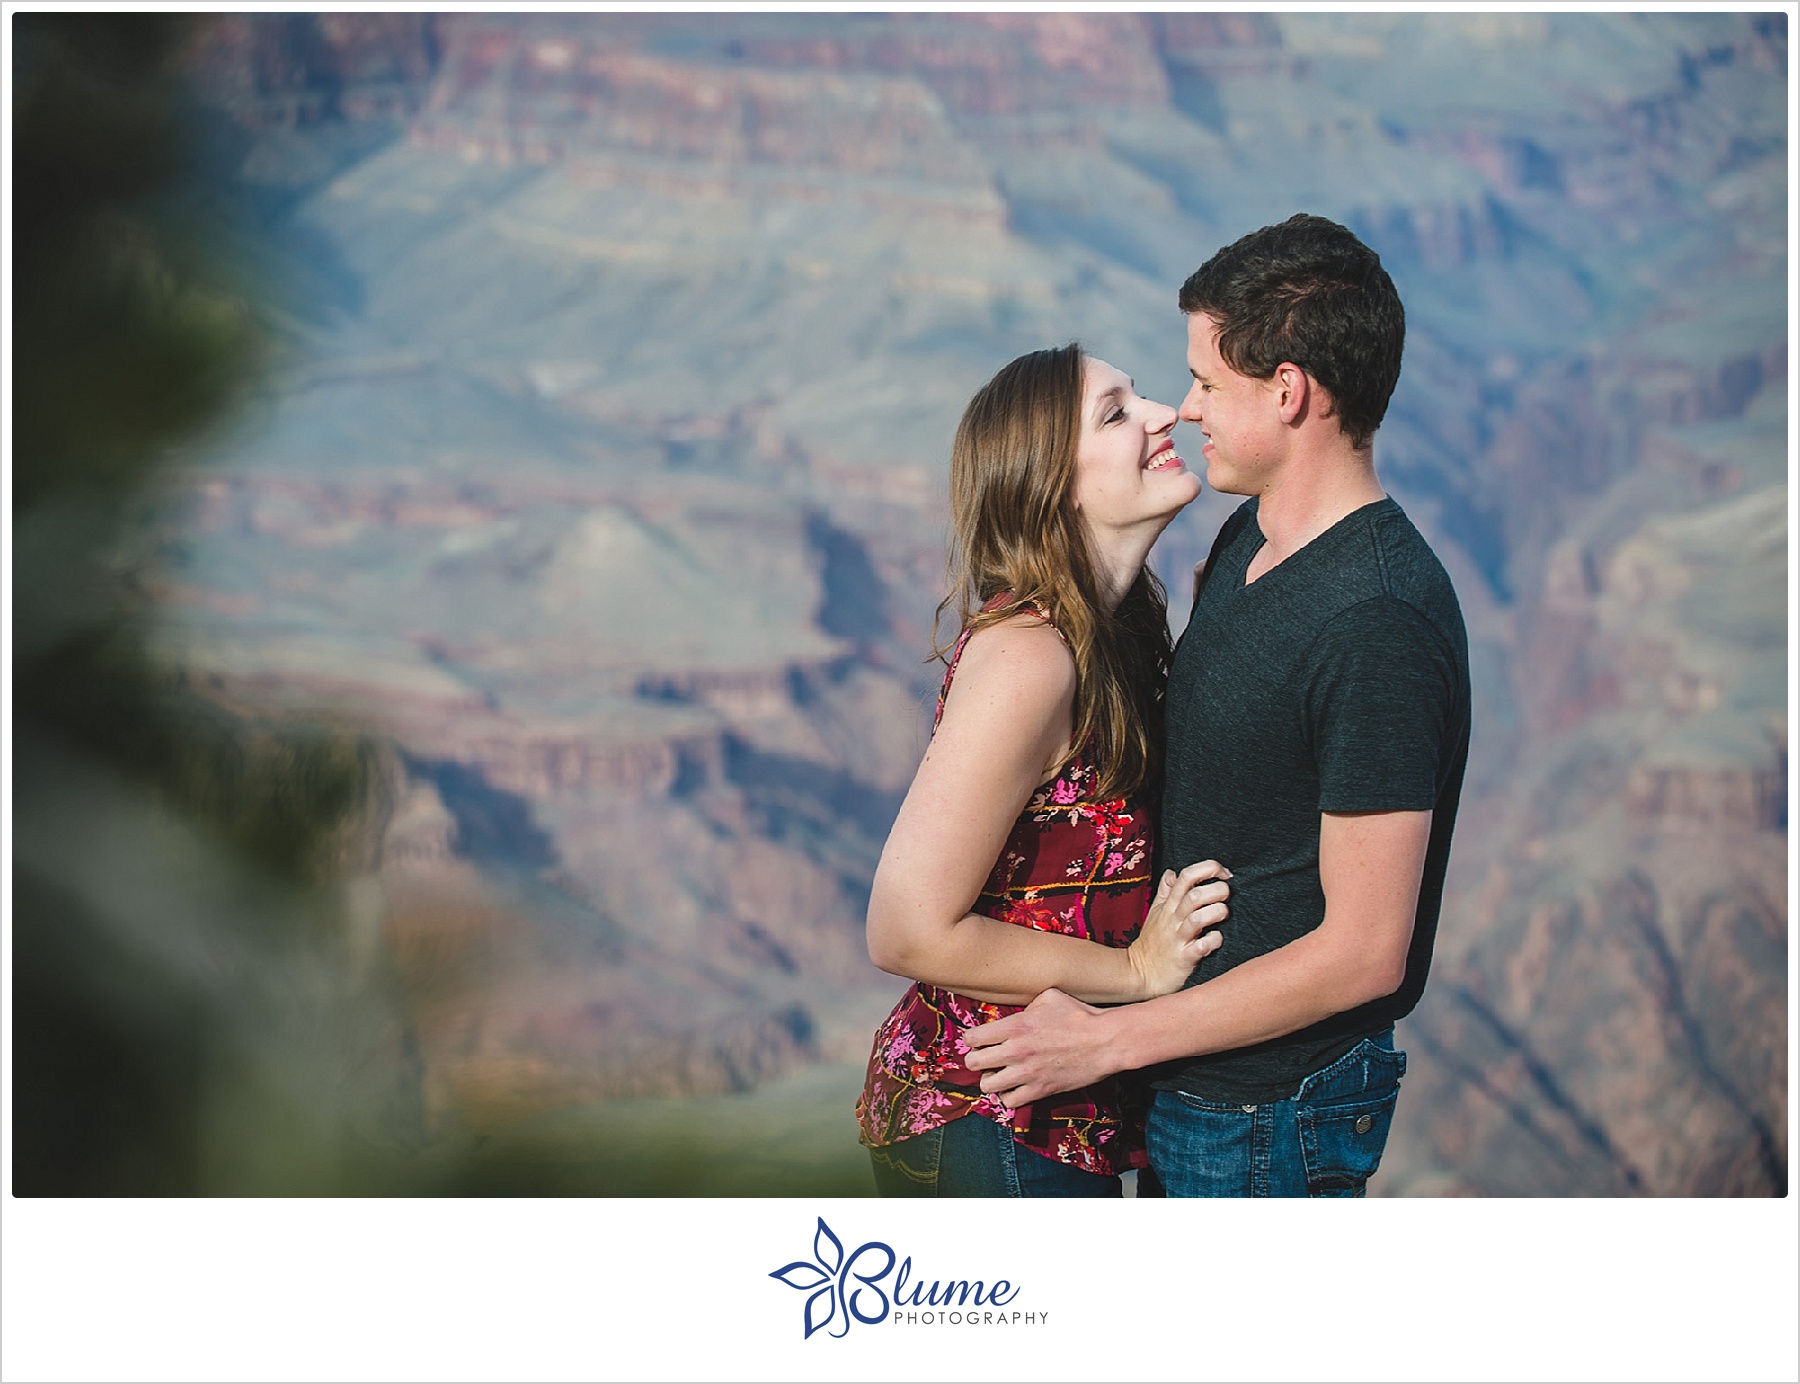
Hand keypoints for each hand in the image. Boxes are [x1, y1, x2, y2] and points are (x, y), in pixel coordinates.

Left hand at [964, 987, 1117, 1107]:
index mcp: (1016, 1025)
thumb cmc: (1080, 1015)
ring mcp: (1028, 1072)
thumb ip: (1027, 1004)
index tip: (979, 1040)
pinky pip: (1010, 1102)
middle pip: (973, 1063)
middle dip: (976, 1060)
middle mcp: (1016, 1050)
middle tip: (986, 1059)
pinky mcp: (1041, 1090)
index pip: (973, 1038)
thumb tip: (1017, 1013)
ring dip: (990, 1080)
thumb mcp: (1050, 997)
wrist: (1105, 1041)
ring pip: (987, 1085)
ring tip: (999, 1075)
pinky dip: (1008, 1097)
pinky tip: (1015, 1088)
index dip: (972, 1039)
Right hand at [1127, 860, 1229, 999]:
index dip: (1208, 869)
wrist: (1138, 974)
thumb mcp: (1155, 913)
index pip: (1186, 876)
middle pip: (1195, 894)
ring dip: (1216, 912)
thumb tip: (1172, 873)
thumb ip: (1165, 892)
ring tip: (1223, 915)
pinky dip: (1213, 941)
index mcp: (1169, 905)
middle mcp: (1174, 919)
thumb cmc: (1152, 943)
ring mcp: (1178, 938)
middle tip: (1227, 896)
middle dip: (1217, 890)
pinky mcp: (1183, 958)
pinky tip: (1216, 940)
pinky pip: (1201, 947)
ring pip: (1198, 918)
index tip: (1224, 875)